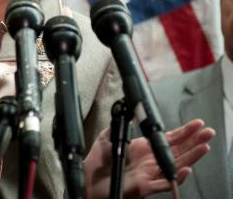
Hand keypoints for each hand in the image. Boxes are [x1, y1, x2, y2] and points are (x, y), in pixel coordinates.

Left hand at [84, 119, 214, 198]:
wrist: (88, 178)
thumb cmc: (99, 160)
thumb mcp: (110, 136)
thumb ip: (122, 123)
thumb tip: (130, 109)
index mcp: (144, 149)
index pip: (169, 139)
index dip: (184, 132)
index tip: (196, 124)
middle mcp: (150, 161)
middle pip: (178, 151)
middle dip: (194, 141)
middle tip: (208, 132)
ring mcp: (150, 174)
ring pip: (176, 166)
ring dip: (191, 157)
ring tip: (204, 147)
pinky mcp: (146, 186)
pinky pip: (164, 183)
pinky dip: (176, 177)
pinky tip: (186, 170)